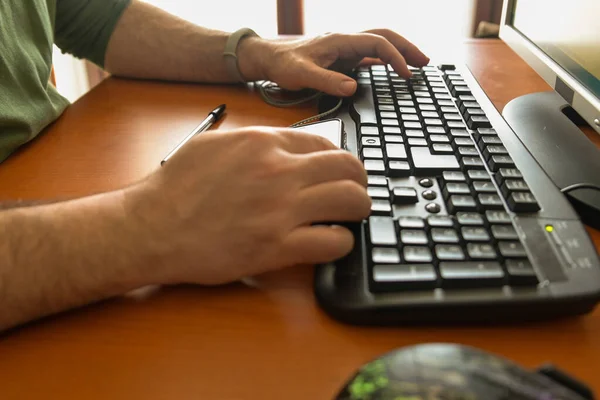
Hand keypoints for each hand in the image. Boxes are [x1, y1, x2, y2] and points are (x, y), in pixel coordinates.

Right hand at [125, 127, 370, 284]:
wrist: (150, 228)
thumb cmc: (175, 188)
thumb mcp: (213, 144)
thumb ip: (255, 141)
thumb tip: (287, 144)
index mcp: (262, 143)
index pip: (325, 142)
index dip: (337, 159)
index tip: (336, 172)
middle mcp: (277, 171)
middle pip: (348, 167)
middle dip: (358, 181)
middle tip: (352, 194)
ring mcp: (280, 209)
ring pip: (352, 201)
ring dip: (356, 210)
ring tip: (346, 218)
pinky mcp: (276, 247)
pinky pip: (334, 242)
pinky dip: (340, 243)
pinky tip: (328, 242)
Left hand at [238, 29, 429, 96]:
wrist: (269, 59)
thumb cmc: (283, 64)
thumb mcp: (301, 75)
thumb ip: (326, 81)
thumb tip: (352, 88)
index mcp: (340, 40)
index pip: (376, 43)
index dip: (394, 57)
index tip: (406, 75)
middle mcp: (346, 41)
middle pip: (385, 36)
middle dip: (407, 48)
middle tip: (426, 63)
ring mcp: (345, 48)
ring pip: (379, 43)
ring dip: (400, 52)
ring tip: (418, 65)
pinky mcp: (343, 57)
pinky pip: (370, 54)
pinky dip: (386, 60)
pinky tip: (393, 71)